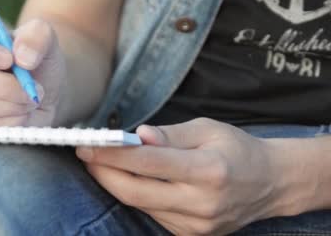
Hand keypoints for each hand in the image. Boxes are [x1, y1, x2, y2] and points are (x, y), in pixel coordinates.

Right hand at [0, 19, 65, 126]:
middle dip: (2, 85)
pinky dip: (6, 123)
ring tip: (29, 100)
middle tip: (29, 87)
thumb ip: (36, 36)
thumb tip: (23, 56)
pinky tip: (20, 115)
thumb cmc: (37, 60)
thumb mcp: (44, 38)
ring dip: (8, 105)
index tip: (8, 58)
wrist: (42, 94)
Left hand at [76, 118, 281, 234]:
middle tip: (85, 153)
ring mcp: (196, 225)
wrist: (270, 184)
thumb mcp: (206, 129)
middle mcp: (201, 203)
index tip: (87, 143)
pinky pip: (151, 213)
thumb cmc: (236, 149)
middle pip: (134, 191)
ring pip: (139, 204)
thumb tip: (136, 136)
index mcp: (208, 171)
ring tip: (104, 162)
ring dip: (116, 183)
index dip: (112, 154)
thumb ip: (169, 135)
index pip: (148, 162)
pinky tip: (132, 178)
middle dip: (102, 172)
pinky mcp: (190, 235)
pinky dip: (136, 194)